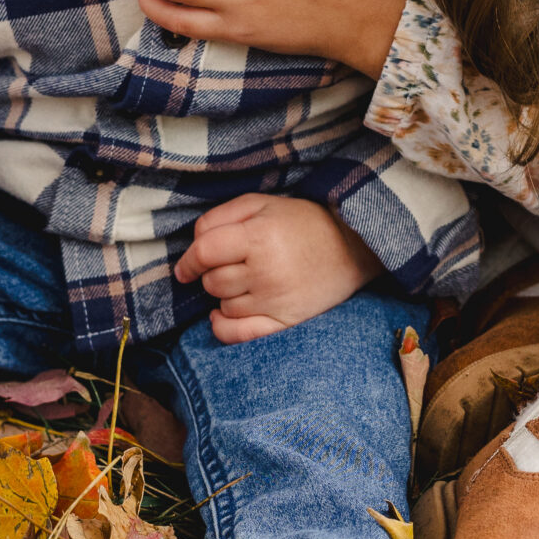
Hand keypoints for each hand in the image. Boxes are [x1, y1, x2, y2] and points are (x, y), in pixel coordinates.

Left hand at [175, 193, 380, 342]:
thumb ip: (222, 217)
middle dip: (213, 274)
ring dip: (225, 295)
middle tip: (232, 264)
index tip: (185, 268)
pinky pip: (239, 334)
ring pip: (224, 306)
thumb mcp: (262, 204)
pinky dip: (223, 328)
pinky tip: (221, 316)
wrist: (353, 247)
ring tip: (246, 281)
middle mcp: (266, 272)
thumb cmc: (302, 222)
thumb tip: (194, 244)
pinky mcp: (286, 322)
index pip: (205, 252)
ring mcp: (276, 300)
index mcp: (259, 237)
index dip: (188, 261)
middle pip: (213, 282)